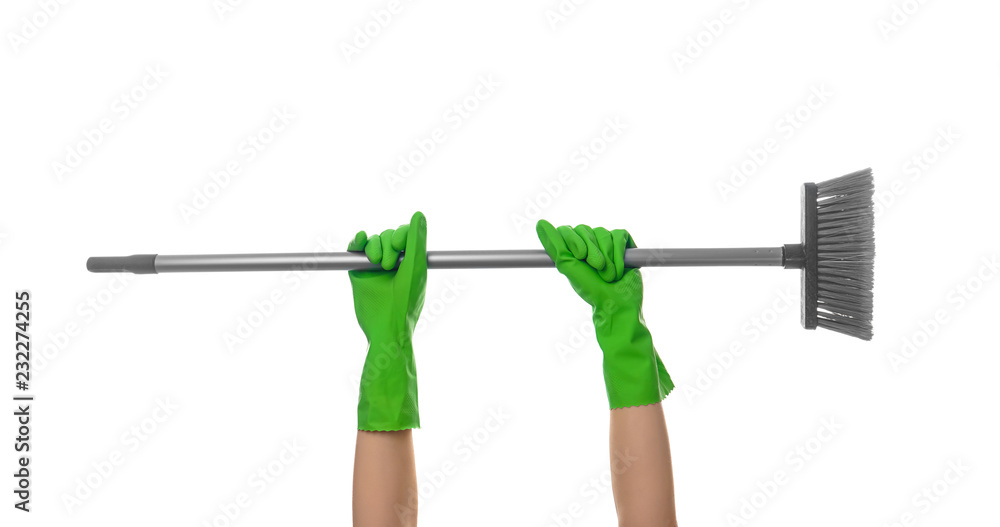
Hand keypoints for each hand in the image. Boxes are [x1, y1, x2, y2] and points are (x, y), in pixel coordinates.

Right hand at [347, 211, 426, 430]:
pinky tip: (359, 241)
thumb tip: (419, 215)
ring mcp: (375, 267)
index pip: (404, 234)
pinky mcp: (359, 273)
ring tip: (377, 264)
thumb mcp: (415, 267)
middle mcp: (394, 262)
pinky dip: (356, 242)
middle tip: (390, 265)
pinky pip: (355, 250)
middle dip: (387, 245)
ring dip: (373, 247)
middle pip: (387, 236)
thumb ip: (416, 240)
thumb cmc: (406, 302)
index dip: (400, 235)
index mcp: (411, 261)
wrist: (386, 328)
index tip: (400, 246)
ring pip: (371, 242)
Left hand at [536, 220, 672, 408]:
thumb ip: (554, 245)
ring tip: (608, 274)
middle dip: (591, 251)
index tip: (580, 257)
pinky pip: (619, 235)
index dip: (574, 240)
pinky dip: (618, 254)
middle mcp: (588, 243)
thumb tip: (540, 224)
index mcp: (572, 248)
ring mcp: (606, 242)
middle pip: (585, 229)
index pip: (567, 230)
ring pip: (603, 233)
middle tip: (596, 268)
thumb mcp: (567, 265)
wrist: (616, 302)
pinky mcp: (624, 243)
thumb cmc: (590, 289)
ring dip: (606, 257)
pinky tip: (619, 269)